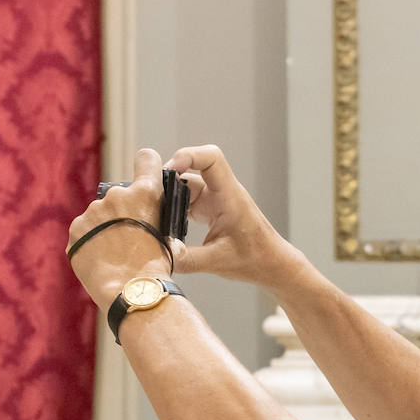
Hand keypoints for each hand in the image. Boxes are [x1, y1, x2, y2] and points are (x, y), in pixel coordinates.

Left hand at [67, 148, 172, 305]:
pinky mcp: (75, 230)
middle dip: (121, 212)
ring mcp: (92, 212)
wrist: (131, 294)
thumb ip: (157, 219)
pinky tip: (99, 259)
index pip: (146, 159)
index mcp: (145, 194)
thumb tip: (152, 220)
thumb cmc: (155, 271)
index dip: (147, 165)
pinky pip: (83, 231)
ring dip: (104, 228)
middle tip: (128, 239)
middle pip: (119, 197)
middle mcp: (116, 196)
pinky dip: (89, 242)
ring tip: (113, 255)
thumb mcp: (168, 238)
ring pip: (99, 215)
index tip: (144, 174)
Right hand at [165, 144, 303, 289]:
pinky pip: (185, 201)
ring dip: (167, 200)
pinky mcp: (208, 209)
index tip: (170, 169)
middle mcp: (221, 192)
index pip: (211, 159)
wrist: (271, 264)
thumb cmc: (255, 259)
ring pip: (183, 188)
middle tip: (149, 202)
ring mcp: (214, 200)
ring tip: (152, 217)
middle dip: (167, 184)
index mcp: (229, 196)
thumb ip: (188, 258)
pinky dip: (172, 211)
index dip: (189, 156)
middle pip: (188, 173)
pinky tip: (163, 226)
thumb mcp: (218, 262)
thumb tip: (160, 255)